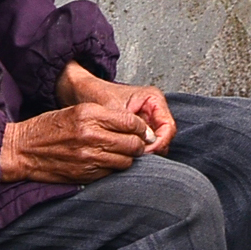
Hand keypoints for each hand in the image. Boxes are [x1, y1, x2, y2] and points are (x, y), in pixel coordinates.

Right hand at [0, 102, 149, 184]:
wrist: (22, 149)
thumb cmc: (49, 127)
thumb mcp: (77, 110)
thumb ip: (107, 116)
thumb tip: (136, 125)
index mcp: (90, 114)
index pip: (131, 122)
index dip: (141, 127)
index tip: (142, 130)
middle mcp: (91, 135)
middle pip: (133, 143)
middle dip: (138, 144)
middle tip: (134, 143)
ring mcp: (88, 157)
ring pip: (126, 161)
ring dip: (127, 158)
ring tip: (120, 153)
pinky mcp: (85, 174)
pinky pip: (112, 173)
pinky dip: (113, 168)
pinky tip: (106, 162)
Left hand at [53, 62, 174, 155]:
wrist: (81, 92)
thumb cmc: (96, 94)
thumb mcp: (112, 109)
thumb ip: (129, 125)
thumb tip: (145, 144)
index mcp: (153, 100)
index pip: (168, 127)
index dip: (159, 143)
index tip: (146, 152)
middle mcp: (153, 111)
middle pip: (164, 138)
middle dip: (152, 149)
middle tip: (136, 157)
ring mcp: (146, 121)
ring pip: (155, 144)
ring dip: (145, 152)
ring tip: (130, 156)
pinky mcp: (137, 131)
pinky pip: (144, 145)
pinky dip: (137, 152)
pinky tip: (126, 155)